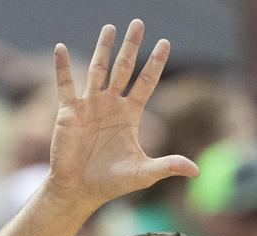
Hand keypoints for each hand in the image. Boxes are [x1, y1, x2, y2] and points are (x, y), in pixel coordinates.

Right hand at [48, 20, 197, 214]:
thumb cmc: (110, 183)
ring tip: (110, 27)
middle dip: (131, 46)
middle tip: (138, 22)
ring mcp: (89, 106)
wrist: (79, 191)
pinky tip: (60, 48)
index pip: (146, 82)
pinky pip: (65, 85)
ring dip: (103, 48)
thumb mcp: (143, 173)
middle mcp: (111, 104)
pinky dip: (61, 67)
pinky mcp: (69, 112)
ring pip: (98, 70)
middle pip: (124, 68)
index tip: (165, 42)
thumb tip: (197, 170)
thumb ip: (168, 165)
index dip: (155, 63)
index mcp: (130, 114)